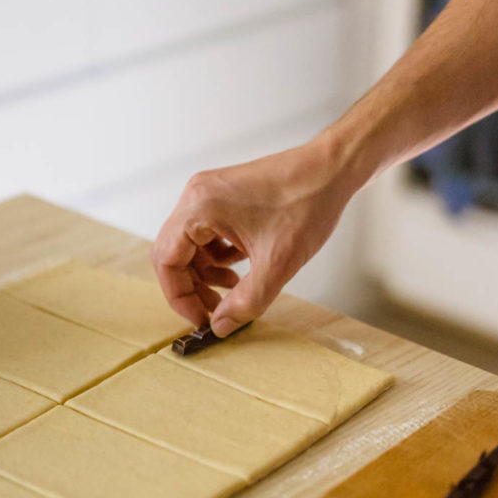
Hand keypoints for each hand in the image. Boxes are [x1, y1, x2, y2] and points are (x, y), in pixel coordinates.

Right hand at [152, 128, 360, 336]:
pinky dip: (217, 257)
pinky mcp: (224, 197)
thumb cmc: (307, 203)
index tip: (199, 318)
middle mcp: (197, 196)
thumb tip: (220, 327)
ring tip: (232, 292)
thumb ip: (245, 302)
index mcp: (200, 208)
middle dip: (192, 287)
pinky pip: (207, 234)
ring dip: (206, 273)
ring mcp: (209, 194)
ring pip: (190, 245)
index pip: (166, 260)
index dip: (179, 296)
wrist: (332, 170)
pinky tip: (239, 271)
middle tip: (214, 310)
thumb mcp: (276, 264)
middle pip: (174, 253)